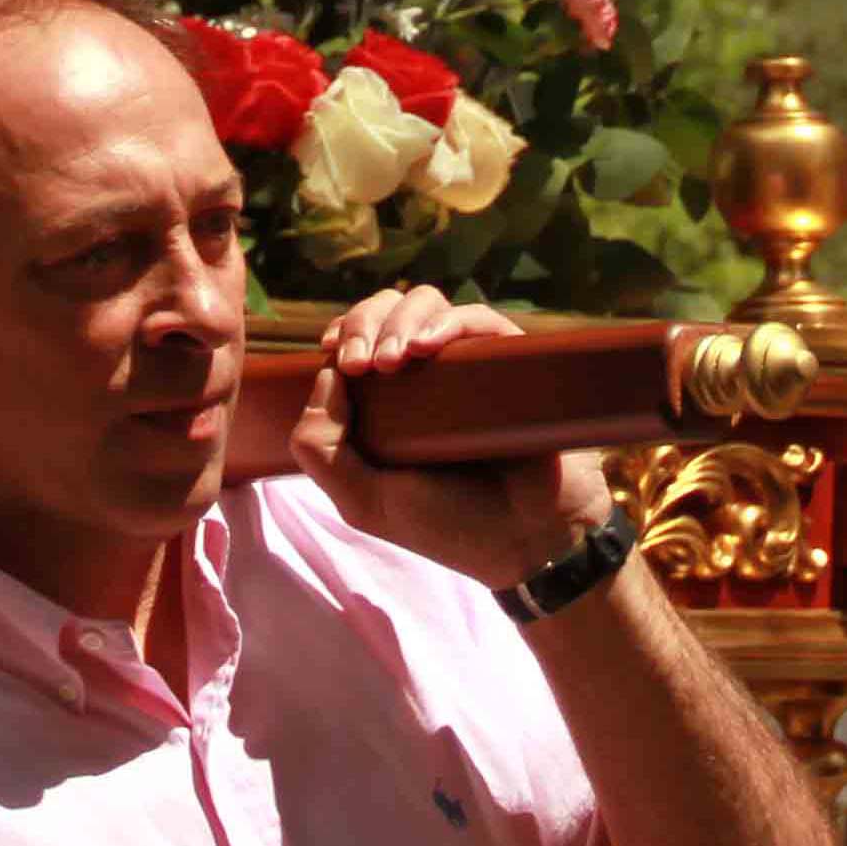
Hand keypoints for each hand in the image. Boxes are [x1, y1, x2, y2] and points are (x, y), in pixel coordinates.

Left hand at [291, 288, 607, 594]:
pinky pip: (478, 320)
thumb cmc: (448, 525)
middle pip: (386, 310)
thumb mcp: (363, 500)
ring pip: (427, 303)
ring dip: (400, 320)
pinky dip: (448, 322)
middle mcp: (425, 375)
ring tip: (394, 360)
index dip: (344, 331)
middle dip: (364, 322)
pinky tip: (428, 346)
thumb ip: (321, 448)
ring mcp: (467, 366)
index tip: (335, 350)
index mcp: (387, 400)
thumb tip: (325, 374)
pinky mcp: (508, 363)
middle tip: (360, 362)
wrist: (526, 542)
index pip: (358, 337)